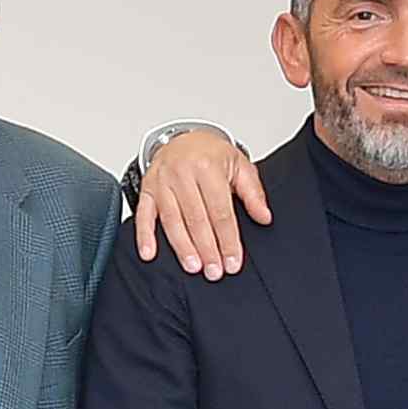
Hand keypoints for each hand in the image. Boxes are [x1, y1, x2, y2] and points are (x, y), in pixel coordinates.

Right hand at [131, 128, 267, 275]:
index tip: (233, 261)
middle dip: (207, 249)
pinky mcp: (147, 189)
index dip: (228, 239)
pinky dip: (144, 236)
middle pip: (197, 219)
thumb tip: (264, 217)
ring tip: (193, 266)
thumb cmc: (210, 154)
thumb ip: (252, 193)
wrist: (183, 137)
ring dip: (182, 247)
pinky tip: (149, 254)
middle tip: (214, 271)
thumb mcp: (239, 165)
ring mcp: (162, 182)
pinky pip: (143, 214)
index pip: (220, 211)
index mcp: (208, 167)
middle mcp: (183, 174)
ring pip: (172, 220)